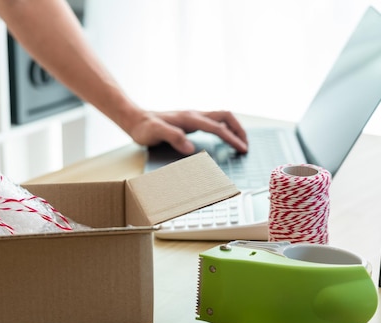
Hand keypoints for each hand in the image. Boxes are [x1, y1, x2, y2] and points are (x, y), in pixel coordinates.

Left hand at [126, 110, 248, 153]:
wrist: (134, 119)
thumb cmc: (144, 128)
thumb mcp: (155, 133)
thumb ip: (173, 137)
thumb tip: (190, 148)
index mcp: (189, 118)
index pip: (217, 127)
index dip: (232, 138)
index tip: (242, 148)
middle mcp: (194, 115)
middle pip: (225, 116)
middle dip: (239, 129)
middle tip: (246, 145)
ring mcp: (192, 117)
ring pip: (221, 117)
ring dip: (233, 127)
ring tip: (240, 142)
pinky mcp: (189, 121)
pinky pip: (213, 122)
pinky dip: (224, 129)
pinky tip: (223, 138)